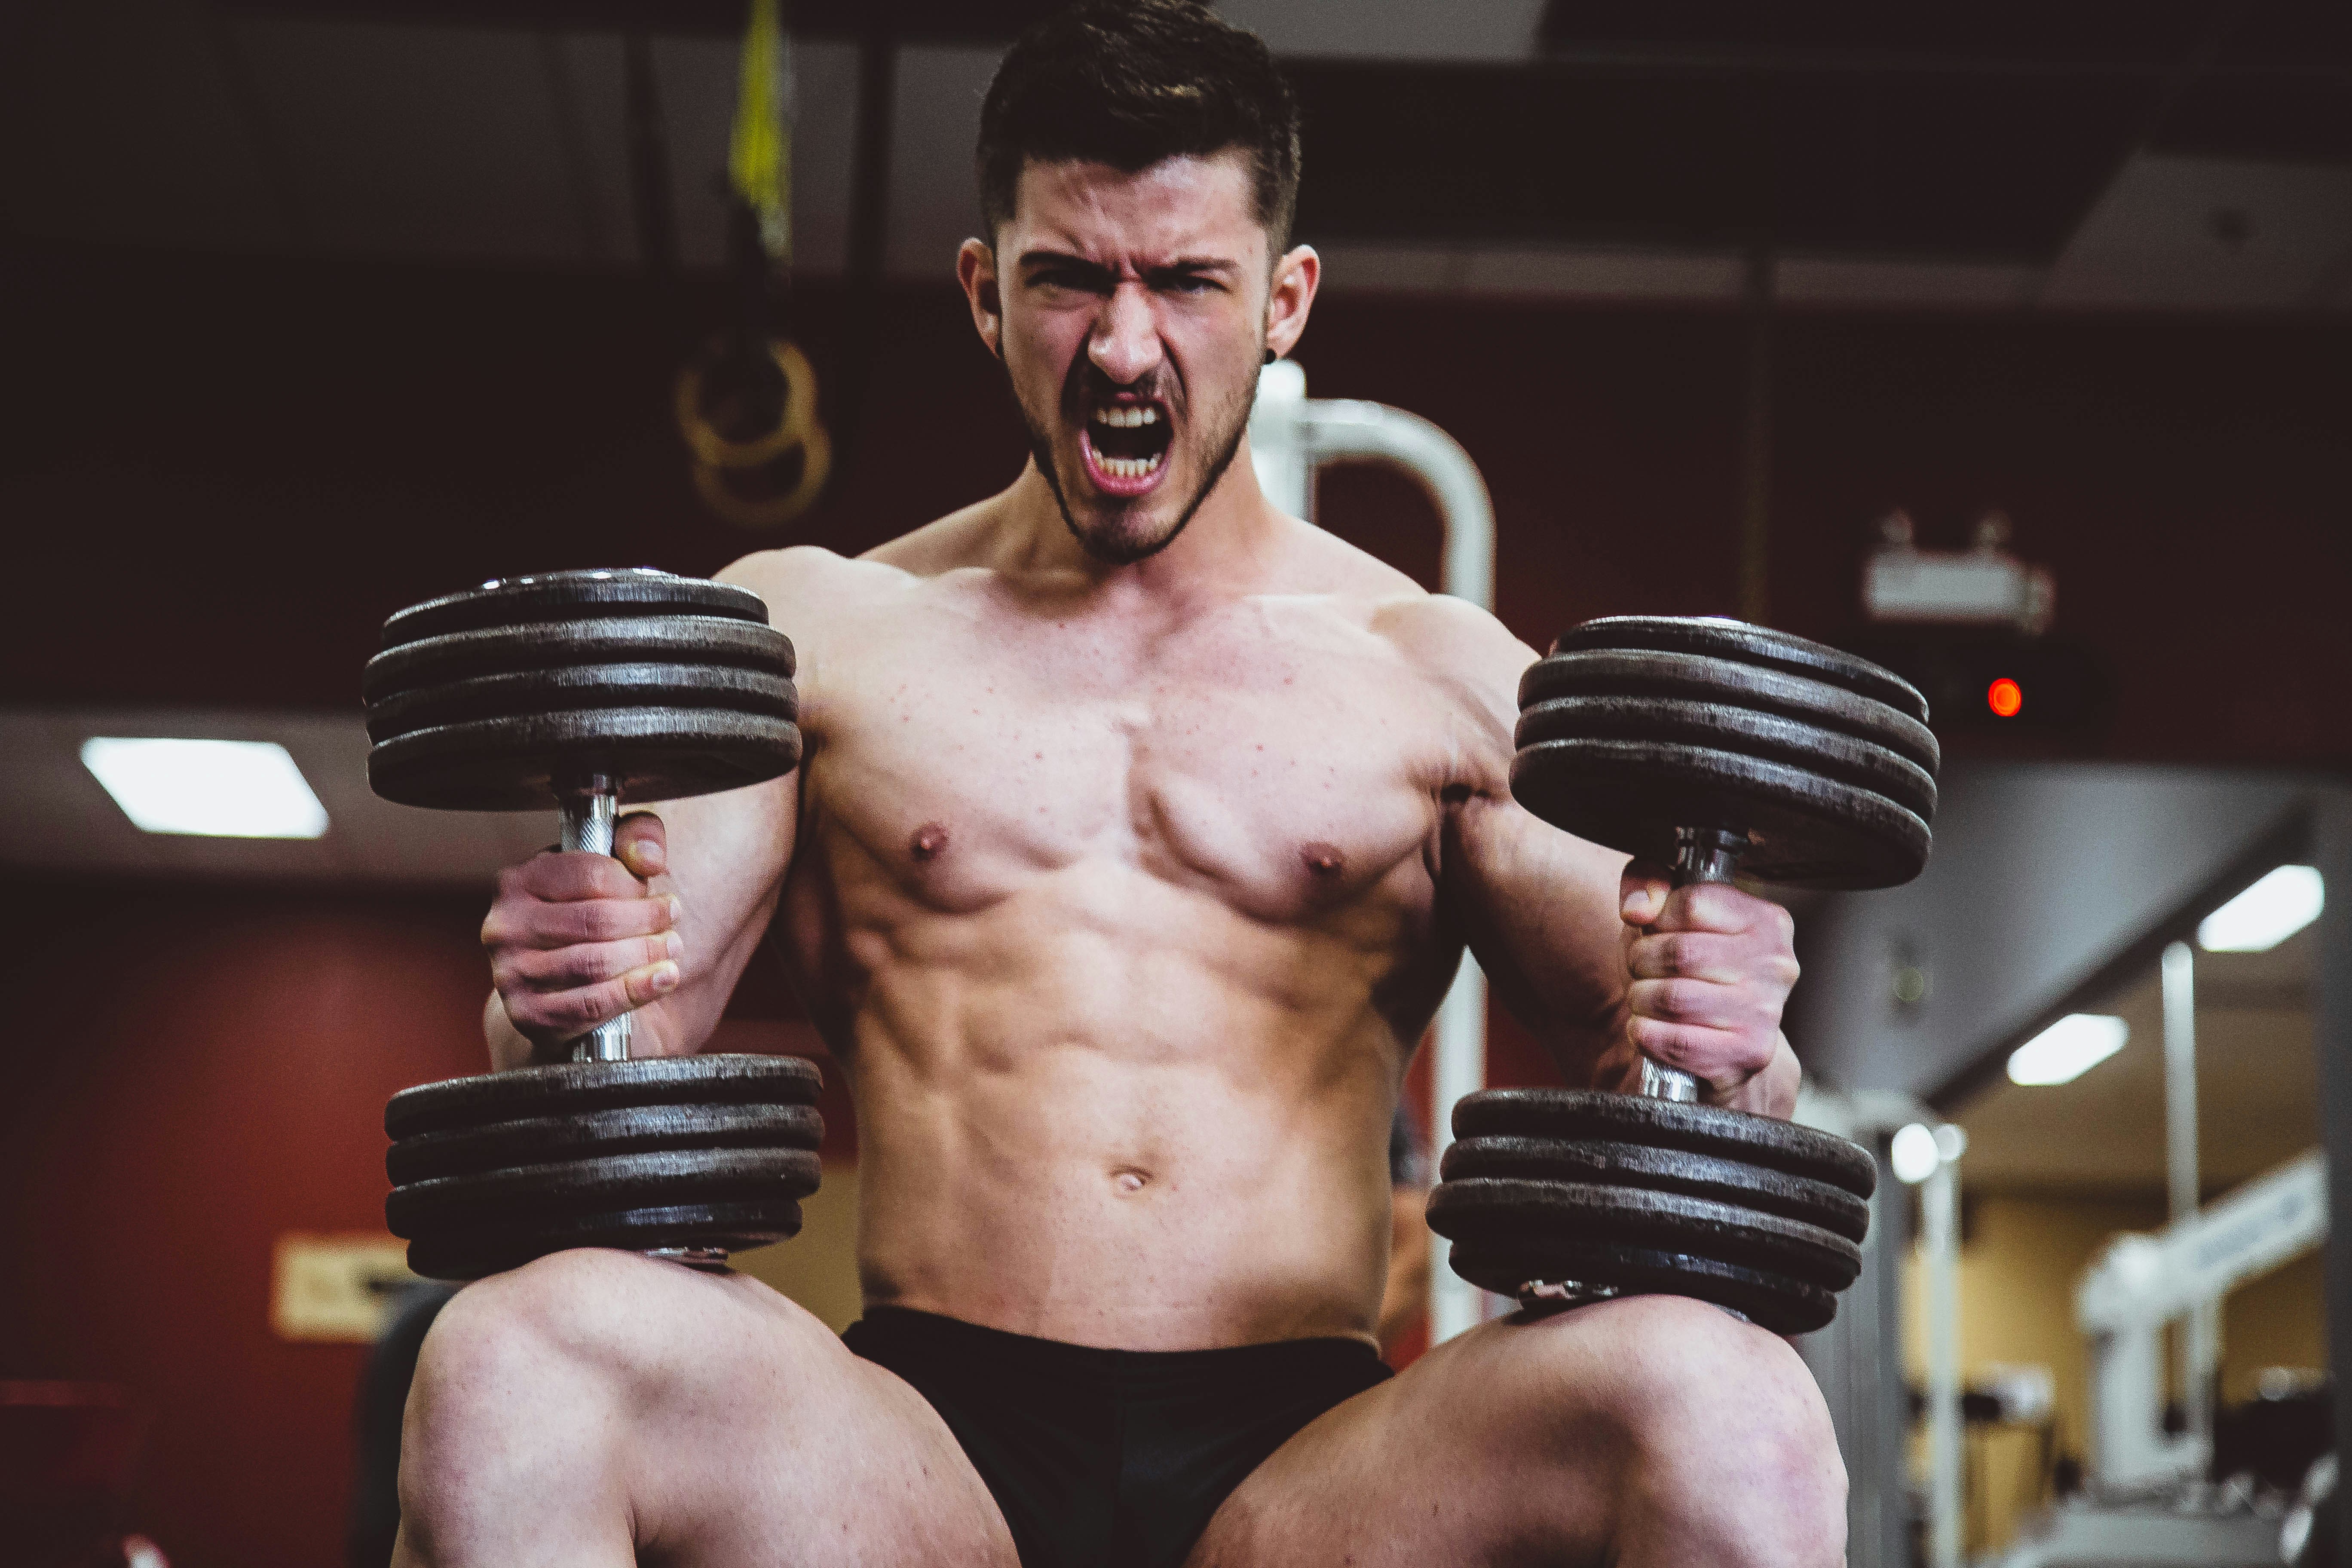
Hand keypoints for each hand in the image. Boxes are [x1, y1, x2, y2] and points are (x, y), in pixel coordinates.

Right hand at [481, 812, 682, 1047]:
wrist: (553, 986)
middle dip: (646, 920)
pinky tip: (664, 978)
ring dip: (645, 955)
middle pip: (595, 920)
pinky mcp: (527, 1014)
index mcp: (518, 881)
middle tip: (673, 920)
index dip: (634, 885)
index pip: (589, 874)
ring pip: (595, 963)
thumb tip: (648, 859)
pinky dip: (635, 991)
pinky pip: (591, 1004)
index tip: (661, 894)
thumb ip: (636, 838)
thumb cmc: (587, 914)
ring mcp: (511, 973)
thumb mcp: (610, 864)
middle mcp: (504, 926)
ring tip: (672, 947)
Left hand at [1605, 862, 1800, 1114]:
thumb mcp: (1668, 915)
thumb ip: (1648, 884)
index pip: (1693, 902)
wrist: (1724, 1043)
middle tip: (1642, 969)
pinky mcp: (1749, 1053)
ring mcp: (1766, 1011)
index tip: (1655, 930)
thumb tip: (1638, 907)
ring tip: (1646, 998)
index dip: (1658, 917)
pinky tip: (1650, 1027)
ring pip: (1672, 998)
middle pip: (1679, 952)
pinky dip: (1646, 1034)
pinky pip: (1676, 1041)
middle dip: (1641, 961)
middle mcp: (1776, 964)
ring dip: (1641, 998)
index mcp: (1767, 921)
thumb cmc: (1692, 969)